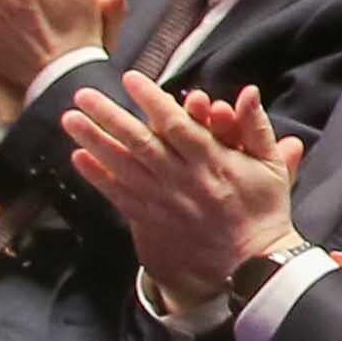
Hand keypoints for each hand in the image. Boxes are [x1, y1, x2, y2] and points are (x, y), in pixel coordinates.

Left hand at [59, 78, 308, 301]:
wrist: (254, 262)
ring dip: (94, 141)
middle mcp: (183, 180)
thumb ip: (256, 126)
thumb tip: (248, 92)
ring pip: (123, 166)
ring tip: (70, 119)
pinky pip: (120, 196)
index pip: (176, 125)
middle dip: (109, 115)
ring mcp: (165, 201)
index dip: (151, 100)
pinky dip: (97, 177)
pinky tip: (78, 158)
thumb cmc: (264, 208)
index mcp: (213, 162)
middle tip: (83, 94)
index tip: (131, 78)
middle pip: (140, 142)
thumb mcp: (271, 164)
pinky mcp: (154, 219)